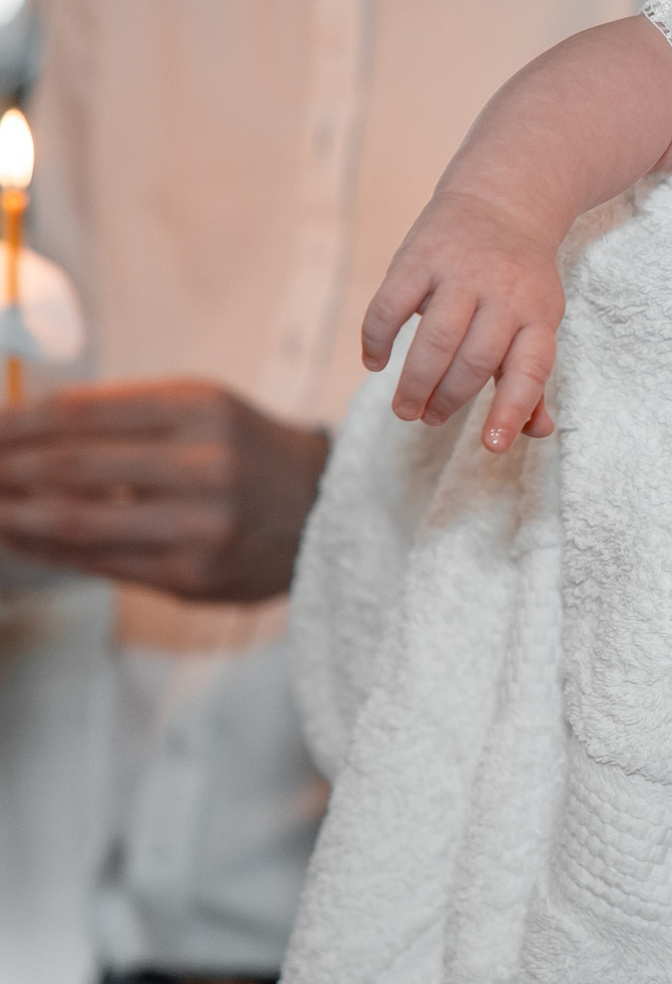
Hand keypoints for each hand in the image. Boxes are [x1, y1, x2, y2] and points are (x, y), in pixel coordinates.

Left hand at [0, 380, 328, 601]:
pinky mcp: (194, 574)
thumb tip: (21, 428)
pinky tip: (22, 537)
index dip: (16, 423)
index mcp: (201, 409)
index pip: (81, 412)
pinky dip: (48, 549)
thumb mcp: (201, 410)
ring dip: (14, 513)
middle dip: (4, 468)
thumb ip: (123, 416)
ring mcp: (201, 523)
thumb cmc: (249, 454)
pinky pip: (100, 562)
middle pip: (71, 465)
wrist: (327, 508)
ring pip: (78, 519)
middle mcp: (205, 464)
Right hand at [359, 188, 561, 451]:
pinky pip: (390, 307)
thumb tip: (536, 432)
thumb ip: (530, 378)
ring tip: (406, 408)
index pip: (530, 370)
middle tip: (429, 418)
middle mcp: (504, 293)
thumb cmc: (519, 281)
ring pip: (435, 340)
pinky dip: (377, 340)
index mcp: (540, 314)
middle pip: (474, 361)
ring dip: (416, 382)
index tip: (492, 445)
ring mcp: (461, 273)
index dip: (512, 410)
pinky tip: (374, 362)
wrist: (502, 200)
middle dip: (449, 400)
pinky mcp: (419, 257)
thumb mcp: (537, 320)